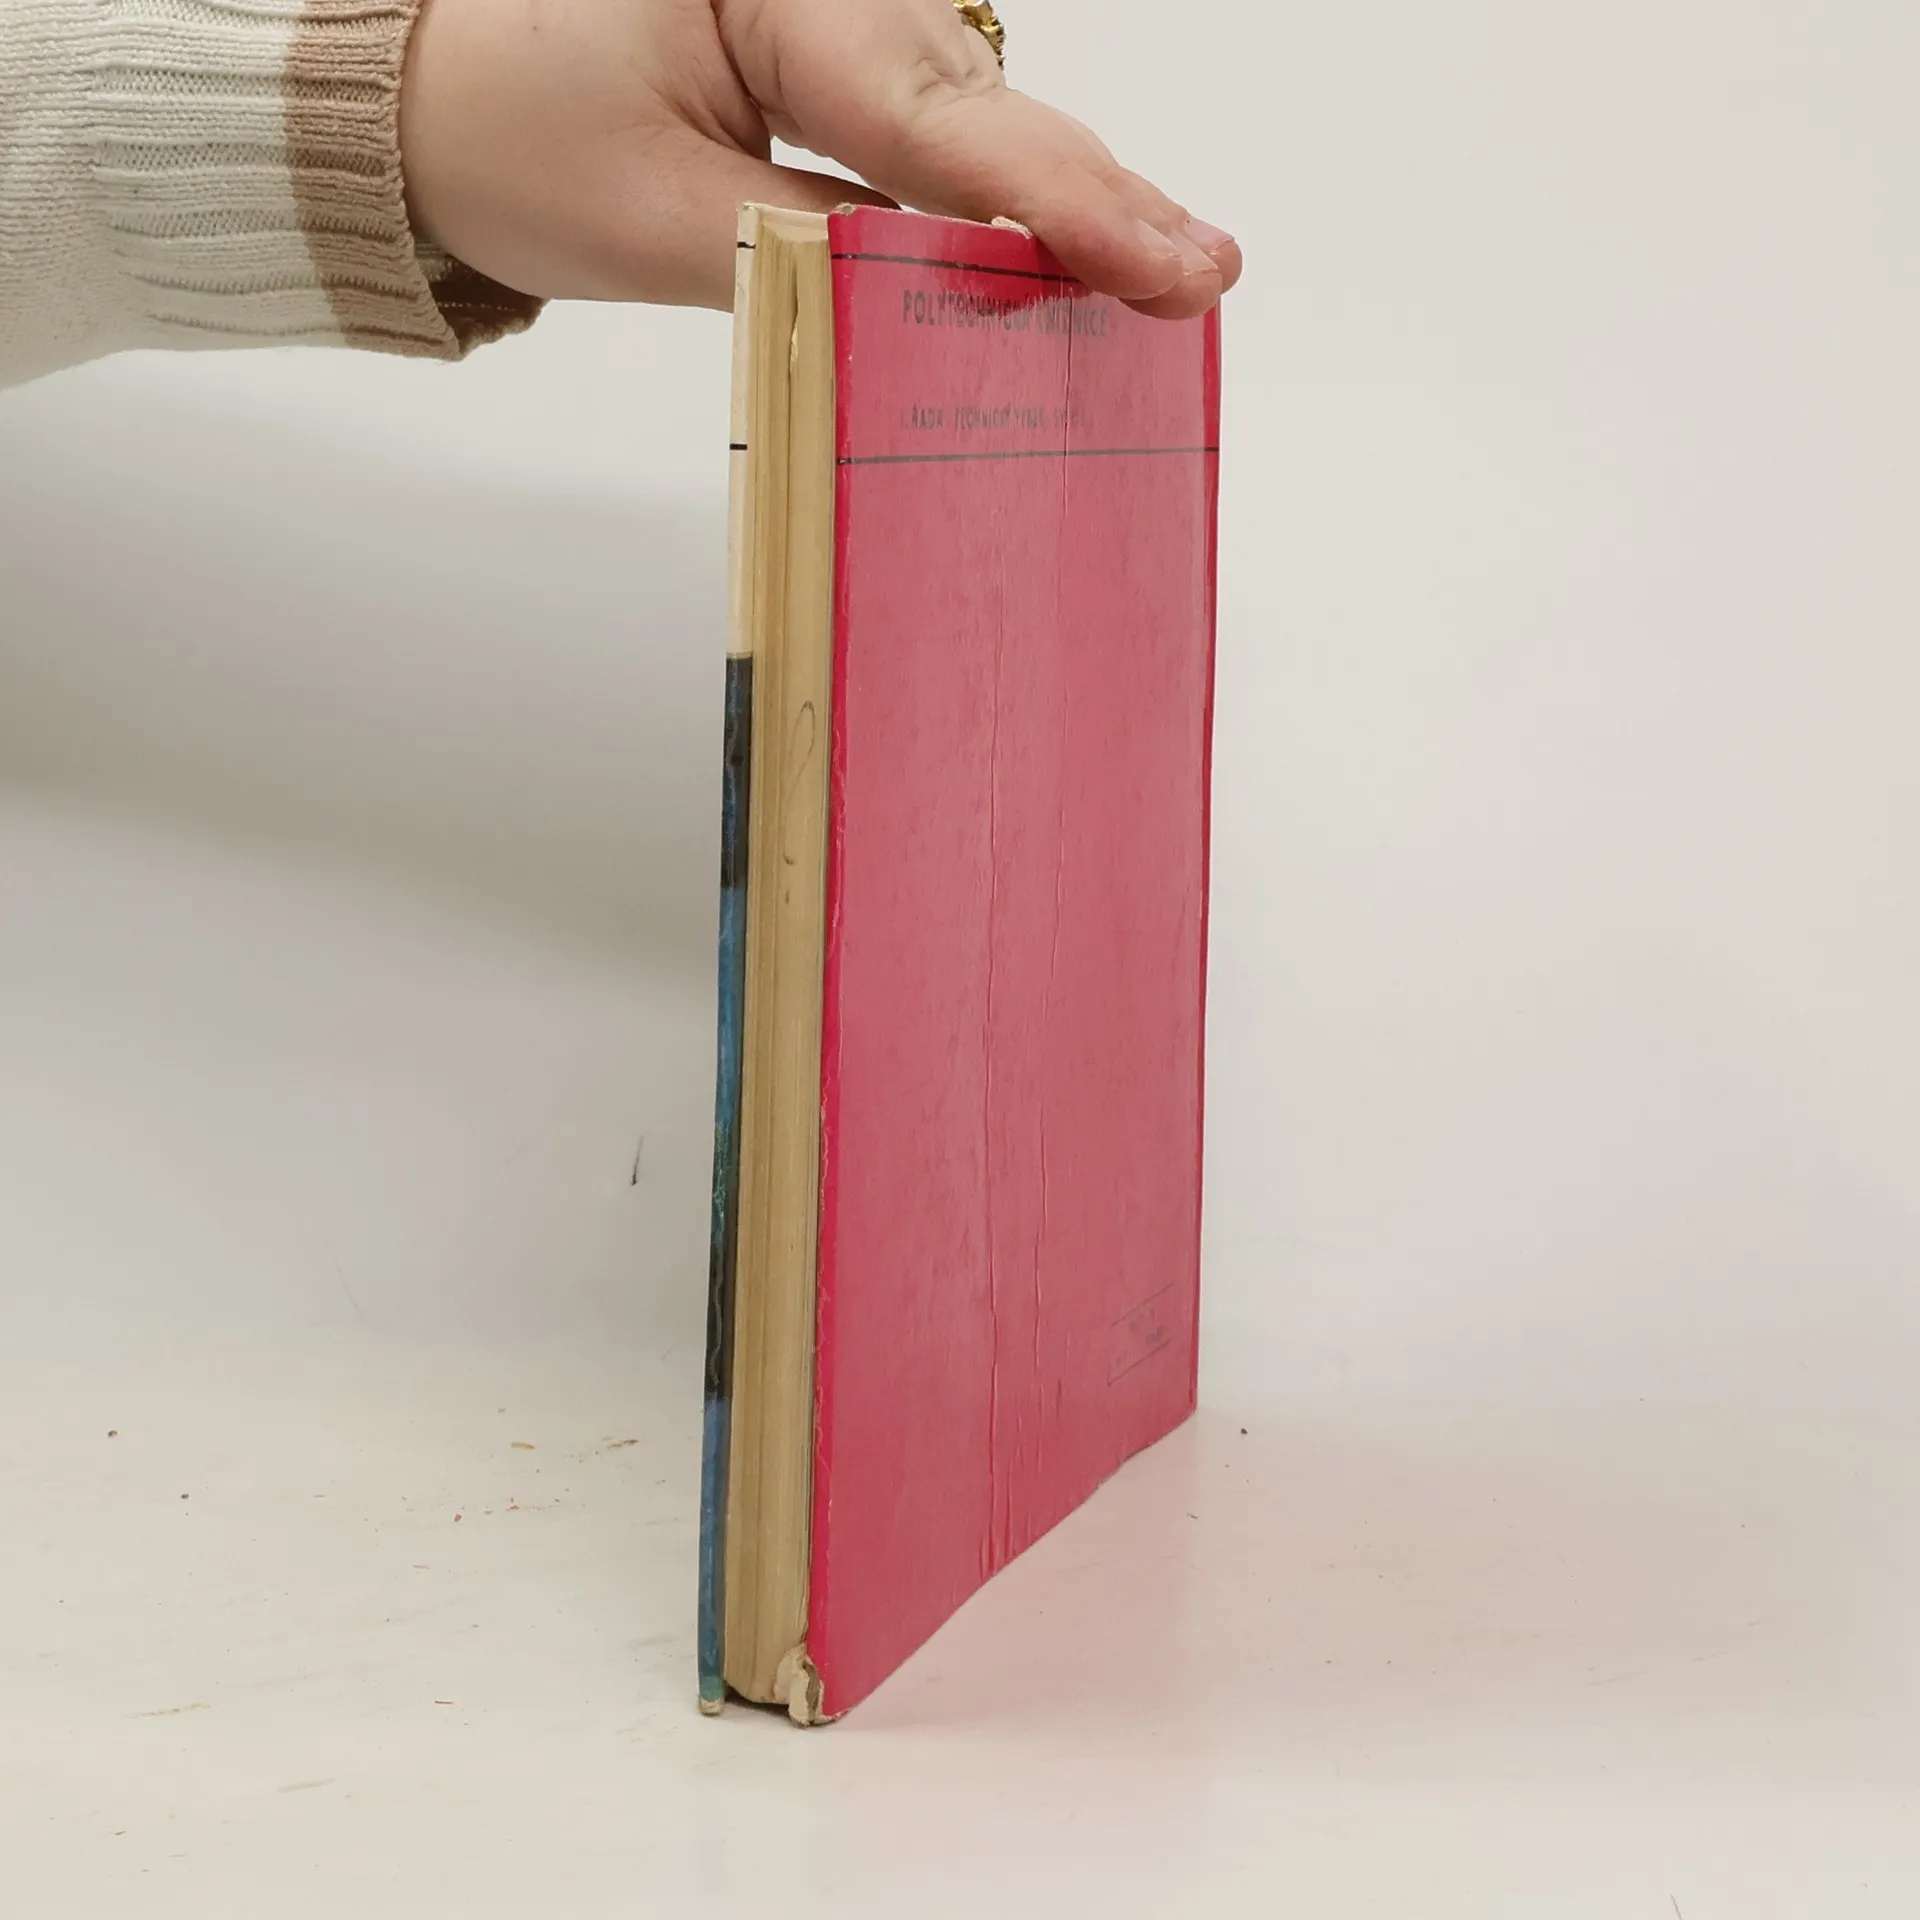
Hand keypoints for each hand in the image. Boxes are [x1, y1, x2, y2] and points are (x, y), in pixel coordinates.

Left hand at [399, 0, 1240, 318]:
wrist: (428, 102)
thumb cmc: (511, 136)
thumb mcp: (662, 221)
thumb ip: (821, 258)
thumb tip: (956, 299)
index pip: (936, 118)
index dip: (1057, 205)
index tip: (1163, 263)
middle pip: (984, 108)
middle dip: (1092, 200)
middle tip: (1204, 275)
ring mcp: (835, 14)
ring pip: (977, 119)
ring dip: (1063, 205)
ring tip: (1166, 271)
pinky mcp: (832, 56)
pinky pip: (938, 130)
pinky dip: (1000, 199)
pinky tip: (1071, 252)